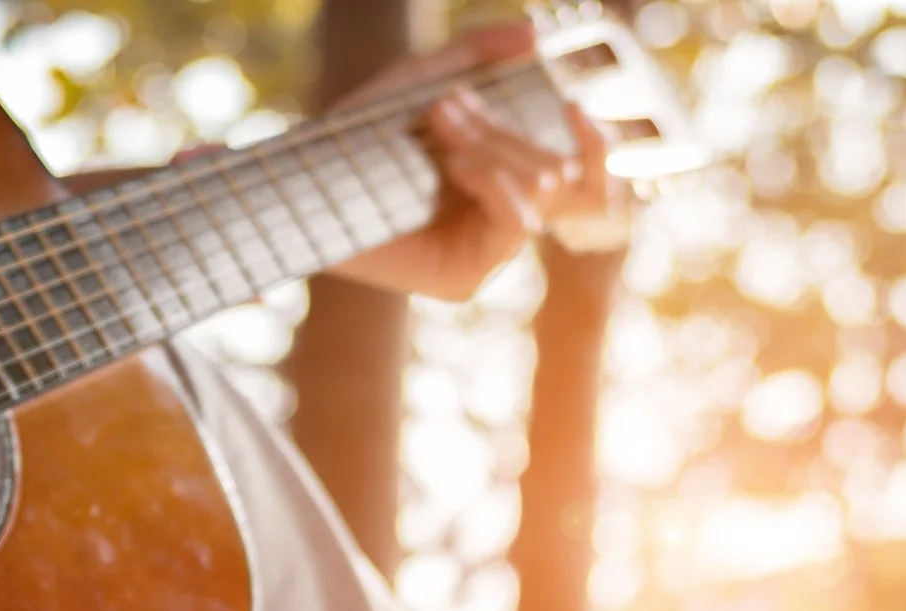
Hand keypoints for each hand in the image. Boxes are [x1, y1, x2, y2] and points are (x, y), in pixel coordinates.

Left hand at [327, 22, 617, 300]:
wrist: (308, 181)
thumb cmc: (362, 134)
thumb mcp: (425, 78)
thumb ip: (478, 53)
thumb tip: (536, 37)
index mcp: (506, 183)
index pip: (584, 178)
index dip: (597, 146)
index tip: (574, 106)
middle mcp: (502, 222)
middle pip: (553, 172)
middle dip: (500, 131)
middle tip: (446, 107)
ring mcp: (485, 253)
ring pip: (540, 192)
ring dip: (495, 147)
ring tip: (442, 123)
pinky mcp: (464, 278)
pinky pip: (514, 223)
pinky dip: (494, 182)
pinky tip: (458, 164)